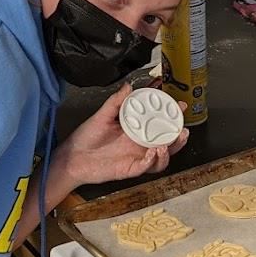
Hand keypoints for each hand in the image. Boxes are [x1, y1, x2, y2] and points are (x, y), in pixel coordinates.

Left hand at [55, 84, 189, 185]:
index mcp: (136, 130)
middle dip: (179, 136)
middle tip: (183, 128)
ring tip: (168, 143)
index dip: (171, 115)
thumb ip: (116, 101)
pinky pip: (146, 167)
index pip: (159, 122)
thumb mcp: (102, 115)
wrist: (72, 157)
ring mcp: (136, 157)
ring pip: (162, 158)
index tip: (179, 105)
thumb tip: (128, 86)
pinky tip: (153, 153)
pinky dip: (152, 161)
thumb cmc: (86, 138)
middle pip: (167, 142)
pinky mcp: (130, 169)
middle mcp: (139, 144)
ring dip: (169, 151)